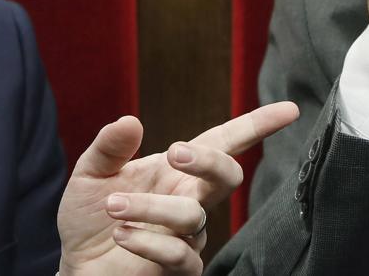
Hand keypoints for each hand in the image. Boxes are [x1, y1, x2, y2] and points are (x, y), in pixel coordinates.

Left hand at [57, 102, 299, 274]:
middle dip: (207, 161)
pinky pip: (180, 255)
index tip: (290, 109)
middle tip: (173, 154)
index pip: (225, 143)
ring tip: (113, 206)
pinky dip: (149, 241)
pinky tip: (121, 234)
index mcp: (178, 172)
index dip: (258, 125)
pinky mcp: (178, 270)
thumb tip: (131, 120)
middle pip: (228, 176)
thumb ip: (109, 147)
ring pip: (192, 216)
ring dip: (150, 208)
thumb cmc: (90, 217)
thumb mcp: (91, 174)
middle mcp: (191, 201)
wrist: (77, 266)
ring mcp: (188, 237)